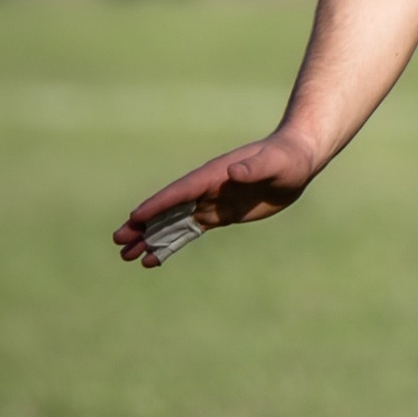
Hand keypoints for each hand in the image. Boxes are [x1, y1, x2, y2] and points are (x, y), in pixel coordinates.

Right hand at [113, 129, 317, 269]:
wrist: (299, 160)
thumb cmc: (289, 157)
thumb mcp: (275, 163)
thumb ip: (254, 168)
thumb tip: (232, 172)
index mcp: (215, 175)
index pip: (181, 191)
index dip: (159, 204)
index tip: (135, 218)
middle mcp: (208, 188)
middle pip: (169, 208)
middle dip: (144, 224)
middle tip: (118, 240)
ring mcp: (212, 201)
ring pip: (174, 222)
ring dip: (151, 237)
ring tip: (126, 255)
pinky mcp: (221, 214)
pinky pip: (190, 230)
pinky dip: (171, 243)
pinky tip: (153, 258)